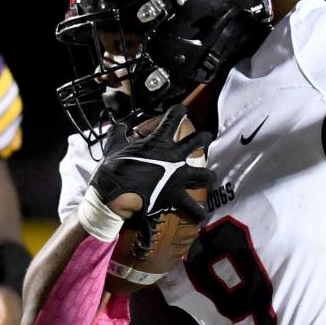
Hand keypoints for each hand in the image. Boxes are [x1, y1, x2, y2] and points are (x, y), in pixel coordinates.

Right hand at [91, 103, 216, 222]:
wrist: (116, 192)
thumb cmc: (114, 168)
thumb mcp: (114, 145)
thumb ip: (119, 134)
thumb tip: (119, 126)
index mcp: (160, 141)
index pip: (173, 119)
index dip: (179, 112)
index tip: (182, 109)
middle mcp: (175, 157)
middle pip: (198, 141)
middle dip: (204, 137)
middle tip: (206, 136)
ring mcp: (179, 177)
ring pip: (205, 175)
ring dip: (209, 176)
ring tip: (211, 177)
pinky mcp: (177, 196)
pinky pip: (193, 207)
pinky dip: (198, 212)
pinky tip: (202, 215)